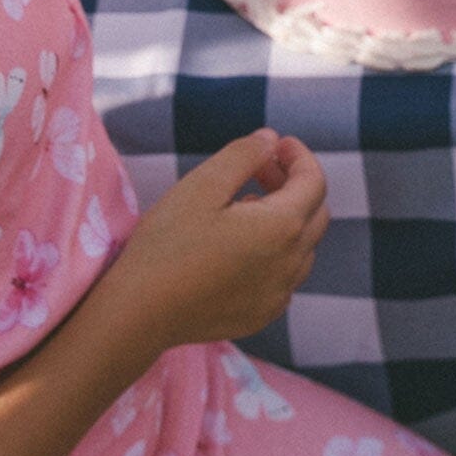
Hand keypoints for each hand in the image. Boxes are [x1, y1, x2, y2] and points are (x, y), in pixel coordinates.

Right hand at [110, 129, 328, 353]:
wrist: (140, 312)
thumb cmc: (168, 243)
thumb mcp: (201, 185)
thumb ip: (243, 155)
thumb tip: (270, 140)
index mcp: (281, 228)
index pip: (314, 183)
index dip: (299, 156)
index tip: (277, 143)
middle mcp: (290, 265)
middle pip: (315, 214)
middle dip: (294, 184)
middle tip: (260, 169)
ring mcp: (278, 295)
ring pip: (303, 247)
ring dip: (287, 219)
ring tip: (246, 204)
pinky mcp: (261, 315)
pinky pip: (285, 276)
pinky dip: (276, 251)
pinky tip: (240, 246)